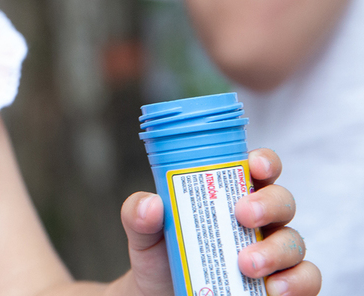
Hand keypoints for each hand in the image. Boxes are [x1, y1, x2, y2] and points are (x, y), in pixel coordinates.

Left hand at [120, 149, 319, 295]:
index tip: (254, 166)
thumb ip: (138, 215)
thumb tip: (151, 204)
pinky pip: (306, 280)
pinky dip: (296, 284)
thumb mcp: (143, 233)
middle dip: (267, 205)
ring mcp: (275, 253)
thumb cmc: (161, 256)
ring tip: (247, 266)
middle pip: (283, 201)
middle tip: (242, 217)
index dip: (264, 161)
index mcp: (231, 195)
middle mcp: (260, 221)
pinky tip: (273, 291)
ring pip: (296, 243)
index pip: (259, 168)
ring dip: (276, 252)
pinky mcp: (284, 285)